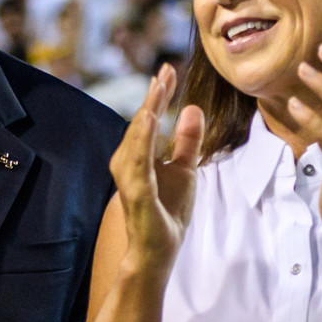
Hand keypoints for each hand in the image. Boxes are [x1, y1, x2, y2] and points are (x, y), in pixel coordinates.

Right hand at [111, 64, 203, 275]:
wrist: (158, 252)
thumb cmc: (167, 212)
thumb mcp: (186, 170)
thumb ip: (187, 141)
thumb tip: (192, 107)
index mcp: (140, 156)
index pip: (149, 119)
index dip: (159, 94)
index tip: (169, 69)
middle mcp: (128, 163)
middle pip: (141, 123)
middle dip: (154, 97)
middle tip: (166, 71)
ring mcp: (130, 179)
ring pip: (137, 138)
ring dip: (146, 112)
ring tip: (158, 88)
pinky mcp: (136, 193)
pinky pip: (138, 162)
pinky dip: (142, 140)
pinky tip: (149, 120)